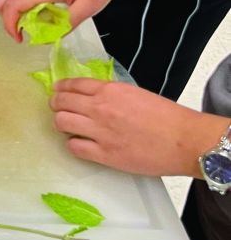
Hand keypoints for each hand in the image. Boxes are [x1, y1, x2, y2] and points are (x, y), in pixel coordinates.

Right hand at [0, 0, 129, 41]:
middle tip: (26, 33)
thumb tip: (50, 36)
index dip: (10, 26)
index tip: (21, 39)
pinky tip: (44, 11)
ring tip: (37, 24)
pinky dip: (25, 4)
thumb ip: (68, 23)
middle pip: (4, 0)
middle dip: (9, 20)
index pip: (12, 6)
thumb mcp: (90, 6)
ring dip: (17, 12)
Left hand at [49, 79, 223, 177]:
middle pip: (61, 102)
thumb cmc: (166, 116)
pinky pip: (74, 147)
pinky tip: (79, 144)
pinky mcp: (104, 154)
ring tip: (66, 126)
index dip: (61, 88)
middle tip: (57, 108)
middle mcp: (99, 108)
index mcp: (109, 90)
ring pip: (62, 123)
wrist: (183, 140)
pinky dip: (73, 144)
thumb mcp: (135, 93)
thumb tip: (95, 97)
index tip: (57, 91)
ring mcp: (99, 131)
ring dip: (61, 123)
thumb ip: (112, 94)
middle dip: (56, 104)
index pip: (73, 84)